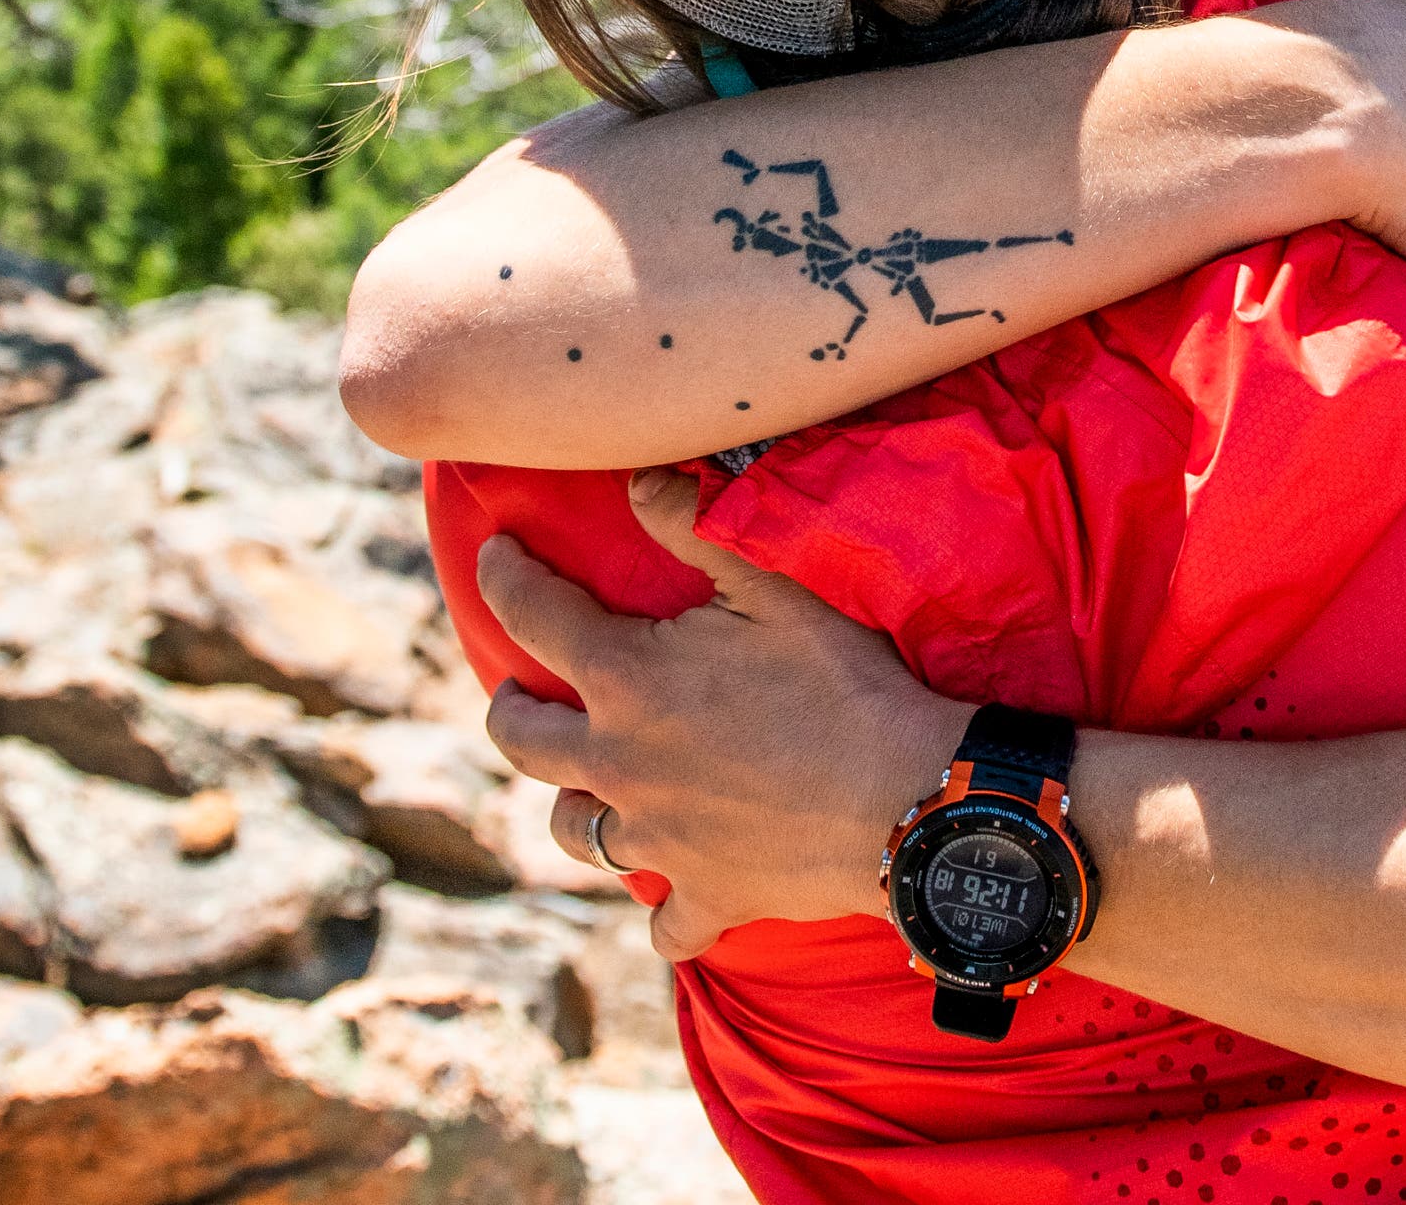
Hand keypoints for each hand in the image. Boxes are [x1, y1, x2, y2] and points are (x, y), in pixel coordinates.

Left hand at [476, 483, 966, 961]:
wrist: (911, 799)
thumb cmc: (847, 684)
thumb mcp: (778, 587)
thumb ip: (699, 530)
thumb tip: (636, 482)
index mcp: (628, 682)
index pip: (534, 616)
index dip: (505, 577)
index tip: (494, 557)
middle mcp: (620, 767)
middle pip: (521, 741)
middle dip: (508, 709)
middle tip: (518, 693)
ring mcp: (657, 842)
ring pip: (574, 832)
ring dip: (574, 805)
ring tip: (589, 788)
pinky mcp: (706, 896)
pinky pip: (663, 923)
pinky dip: (666, 910)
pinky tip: (677, 896)